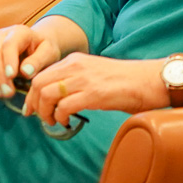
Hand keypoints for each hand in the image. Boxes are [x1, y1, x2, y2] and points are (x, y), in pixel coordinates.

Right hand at [0, 23, 64, 99]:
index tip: (12, 77)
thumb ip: (39, 61)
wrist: (36, 44)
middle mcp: (1, 35)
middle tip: (8, 93)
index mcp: (19, 32)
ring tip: (0, 94)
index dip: (8, 61)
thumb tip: (25, 72)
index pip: (9, 45)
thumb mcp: (49, 53)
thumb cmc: (44, 49)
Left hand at [22, 54, 170, 125]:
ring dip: (45, 112)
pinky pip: (64, 106)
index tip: (31, 107)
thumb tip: (58, 98)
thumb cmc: (127, 81)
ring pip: (47, 94)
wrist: (151, 80)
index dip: (32, 93)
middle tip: (37, 117)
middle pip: (38, 83)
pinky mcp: (94, 94)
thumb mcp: (94, 73)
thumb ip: (76, 80)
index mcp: (74, 60)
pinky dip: (60, 117)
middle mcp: (75, 66)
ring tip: (52, 121)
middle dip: (33, 103)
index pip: (41, 74)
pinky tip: (67, 122)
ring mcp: (84, 79)